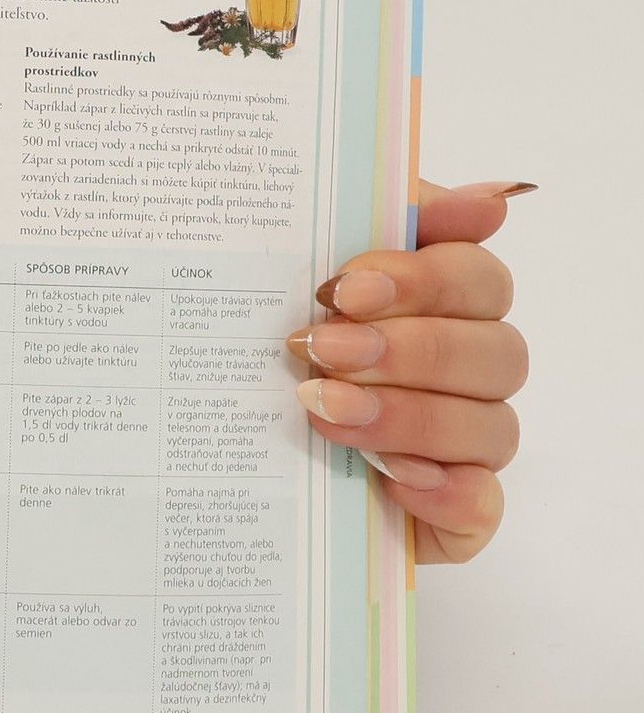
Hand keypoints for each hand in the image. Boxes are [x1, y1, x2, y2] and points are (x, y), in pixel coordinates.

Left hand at [288, 179, 531, 563]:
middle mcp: (465, 374)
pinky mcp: (451, 515)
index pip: (477, 278)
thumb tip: (491, 197)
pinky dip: (443, 494)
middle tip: (322, 349)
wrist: (216, 454)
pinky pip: (481, 507)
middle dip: (407, 350)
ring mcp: (465, 449)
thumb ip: (372, 221)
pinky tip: (388, 479)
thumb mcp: (290, 277)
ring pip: (491, 427)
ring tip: (324, 409)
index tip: (345, 286)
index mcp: (439, 308)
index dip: (422, 278)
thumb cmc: (261, 354)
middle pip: (496, 352)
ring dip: (408, 416)